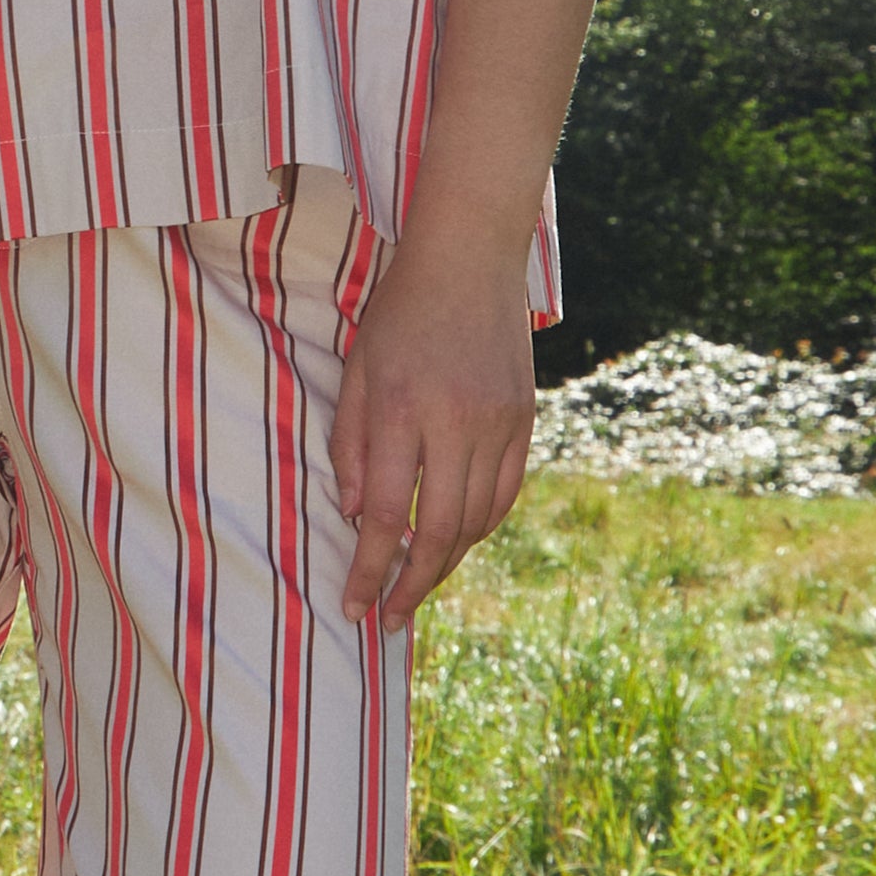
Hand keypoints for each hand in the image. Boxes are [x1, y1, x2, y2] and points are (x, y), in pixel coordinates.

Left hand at [328, 228, 533, 622]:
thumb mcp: (357, 371)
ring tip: (417, 586)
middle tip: (388, 618)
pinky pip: (505, 495)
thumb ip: (350, 445)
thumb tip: (354, 516)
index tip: (354, 605)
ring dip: (446, 563)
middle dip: (411, 585)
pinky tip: (456, 542)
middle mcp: (456, 423)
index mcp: (404, 410)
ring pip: (477, 521)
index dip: (370, 569)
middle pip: (439, 531)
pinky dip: (480, 528)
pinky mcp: (524, 421)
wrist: (471, 257)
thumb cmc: (400, 313)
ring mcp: (498, 424)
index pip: (386, 514)